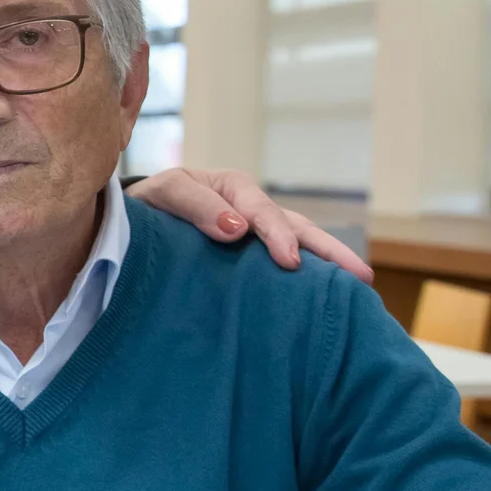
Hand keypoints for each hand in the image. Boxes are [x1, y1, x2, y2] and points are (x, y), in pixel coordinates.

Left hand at [129, 166, 374, 282]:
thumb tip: (236, 228)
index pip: (261, 211)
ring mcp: (257, 237)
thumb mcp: (163, 195)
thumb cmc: (148, 207)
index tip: (289, 262)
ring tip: (361, 286)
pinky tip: (330, 300)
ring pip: (300, 246)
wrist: (130, 223)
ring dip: (329, 265)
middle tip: (358, 276)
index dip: (277, 235)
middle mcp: (252, 211)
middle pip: (297, 227)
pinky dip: (309, 279)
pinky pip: (283, 266)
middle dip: (328, 251)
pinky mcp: (253, 262)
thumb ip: (193, 205)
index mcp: (231, 190)